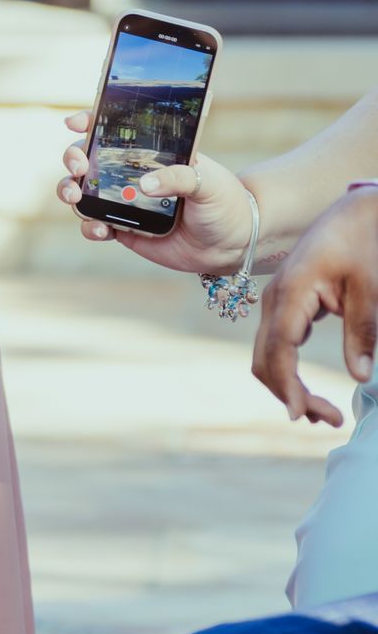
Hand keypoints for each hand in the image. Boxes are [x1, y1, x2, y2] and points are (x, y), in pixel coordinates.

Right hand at [56, 124, 255, 273]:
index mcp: (149, 152)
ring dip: (69, 191)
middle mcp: (130, 172)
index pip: (113, 129)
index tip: (76, 123)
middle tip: (79, 167)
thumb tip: (144, 185)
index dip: (89, 122)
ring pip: (82, 191)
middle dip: (72, 157)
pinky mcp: (123, 229)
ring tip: (76, 198)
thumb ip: (179, 178)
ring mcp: (123, 201)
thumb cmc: (224, 202)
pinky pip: (94, 226)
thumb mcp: (208, 182)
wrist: (231, 243)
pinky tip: (100, 230)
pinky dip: (89, 227)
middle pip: (86, 158)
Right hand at [252, 189, 377, 424]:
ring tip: (325, 414)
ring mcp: (277, 304)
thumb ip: (364, 331)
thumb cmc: (362, 244)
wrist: (353, 213)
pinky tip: (311, 390)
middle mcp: (275, 300)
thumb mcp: (370, 288)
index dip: (288, 385)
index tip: (302, 416)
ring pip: (268, 357)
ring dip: (288, 387)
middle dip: (291, 395)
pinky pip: (277, 347)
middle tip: (331, 420)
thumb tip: (360, 377)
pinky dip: (289, 373)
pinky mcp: (286, 308)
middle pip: (265, 360)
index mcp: (292, 292)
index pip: (281, 349)